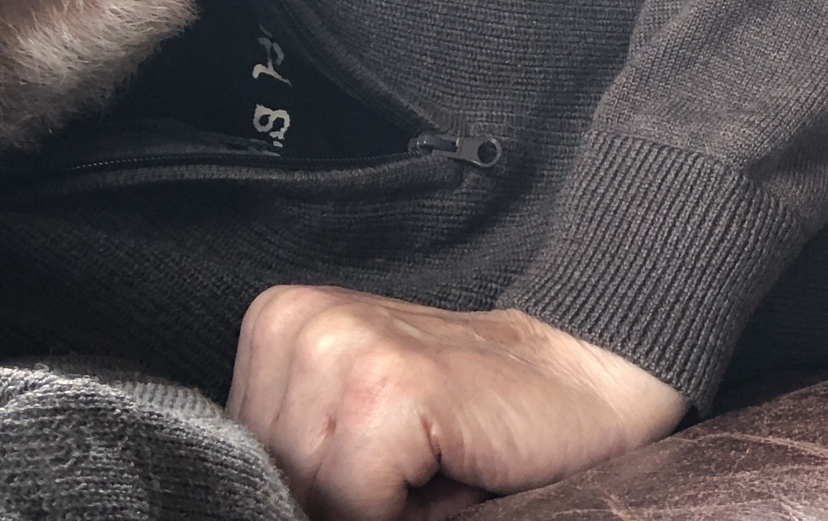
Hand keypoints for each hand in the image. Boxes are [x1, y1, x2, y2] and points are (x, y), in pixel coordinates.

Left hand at [226, 286, 687, 520]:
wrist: (592, 376)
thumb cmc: (482, 420)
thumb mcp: (361, 440)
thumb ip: (300, 464)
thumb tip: (252, 510)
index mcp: (281, 326)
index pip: (235, 464)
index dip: (306, 490)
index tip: (372, 473)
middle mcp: (297, 324)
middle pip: (267, 478)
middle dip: (334, 497)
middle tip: (409, 463)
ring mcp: (340, 345)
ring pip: (303, 493)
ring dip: (366, 502)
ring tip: (426, 461)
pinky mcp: (387, 382)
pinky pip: (350, 501)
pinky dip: (399, 510)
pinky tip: (445, 466)